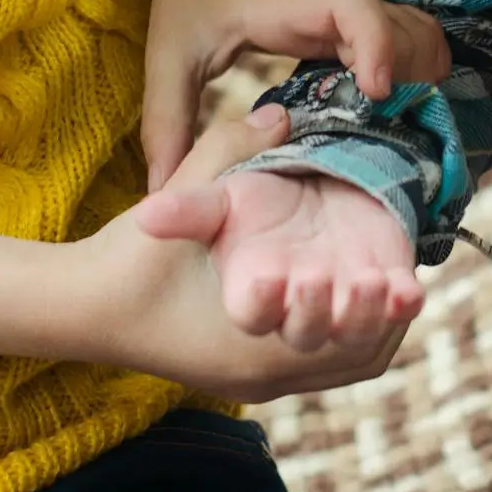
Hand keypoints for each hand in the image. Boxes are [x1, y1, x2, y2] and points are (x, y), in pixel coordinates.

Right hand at [0, 115, 412, 400]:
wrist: (92, 307)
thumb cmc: (129, 260)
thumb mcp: (174, 203)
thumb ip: (224, 152)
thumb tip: (278, 116)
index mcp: (231, 338)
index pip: (287, 332)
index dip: (319, 307)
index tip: (338, 276)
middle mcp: (256, 370)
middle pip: (326, 355)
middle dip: (356, 319)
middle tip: (380, 284)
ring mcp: (267, 376)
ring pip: (345, 364)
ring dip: (373, 329)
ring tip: (399, 290)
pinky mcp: (271, 370)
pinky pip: (341, 364)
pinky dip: (368, 335)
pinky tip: (391, 297)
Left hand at [141, 0, 448, 190]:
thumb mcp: (170, 50)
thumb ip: (165, 121)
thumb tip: (164, 191)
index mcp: (290, 4)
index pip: (353, 6)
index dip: (375, 45)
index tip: (376, 93)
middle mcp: (335, 2)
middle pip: (405, 28)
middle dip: (410, 78)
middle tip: (386, 133)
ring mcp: (355, 10)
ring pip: (418, 32)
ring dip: (419, 75)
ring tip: (395, 127)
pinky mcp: (363, 20)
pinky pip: (409, 38)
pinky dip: (417, 69)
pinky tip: (393, 110)